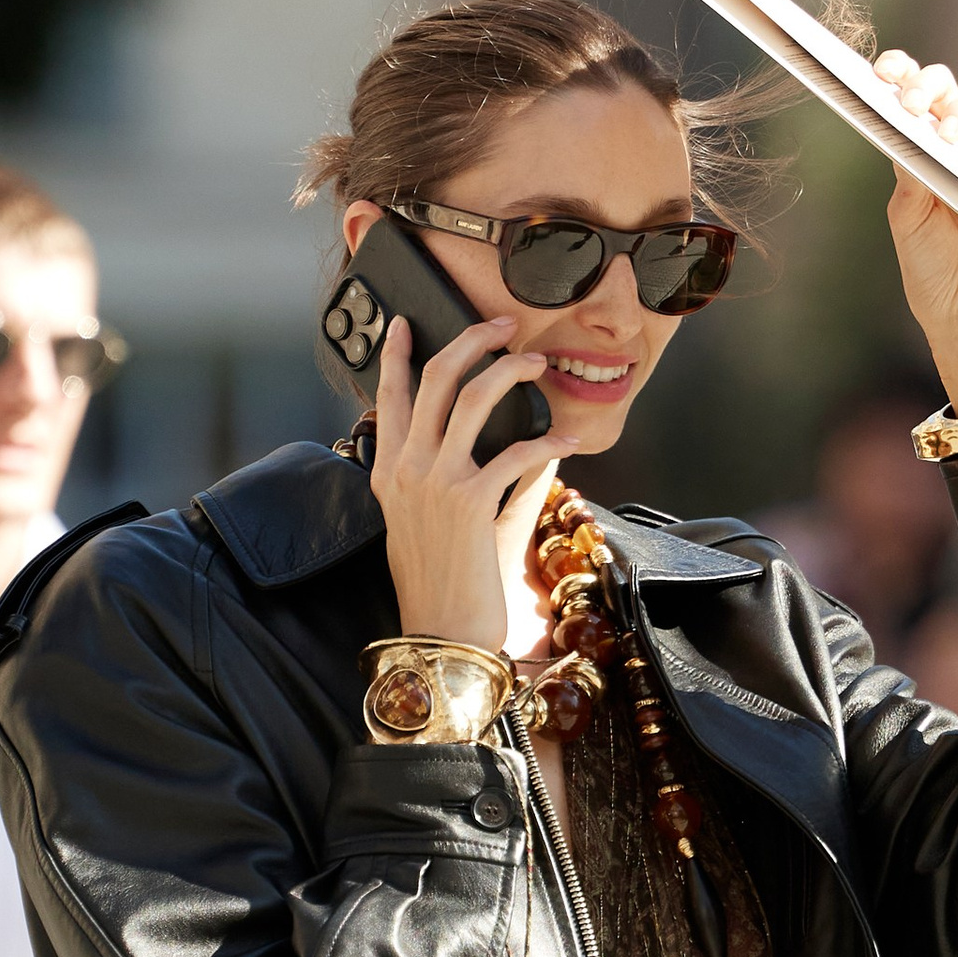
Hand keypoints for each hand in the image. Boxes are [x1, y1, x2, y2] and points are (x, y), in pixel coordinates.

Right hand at [370, 313, 564, 656]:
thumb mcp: (432, 523)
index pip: (390, 396)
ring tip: (536, 362)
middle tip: (501, 325)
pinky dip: (548, 441)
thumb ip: (466, 479)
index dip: (398, 354)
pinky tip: (568, 440)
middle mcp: (405, 469)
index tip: (407, 324)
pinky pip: (516, 453)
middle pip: (435, 378)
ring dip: (509, 370)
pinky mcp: (470, 503)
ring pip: (471, 397)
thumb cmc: (439, 584)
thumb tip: (521, 445)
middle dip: (471, 339)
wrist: (440, 633)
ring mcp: (435, 483)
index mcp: (389, 471)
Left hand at [872, 52, 957, 441]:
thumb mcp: (908, 219)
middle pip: (951, 94)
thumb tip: (901, 126)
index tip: (881, 70)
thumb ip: (908, 174)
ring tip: (941, 134)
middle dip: (929, 87)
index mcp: (927, 152)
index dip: (903, 76)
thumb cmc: (933, 271)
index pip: (919, 100)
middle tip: (911, 103)